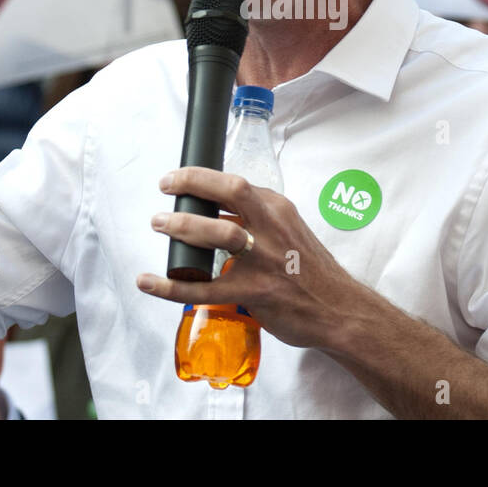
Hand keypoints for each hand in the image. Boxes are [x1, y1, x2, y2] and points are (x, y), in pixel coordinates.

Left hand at [136, 167, 361, 350]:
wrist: (339, 309)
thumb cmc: (311, 271)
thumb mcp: (290, 231)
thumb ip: (257, 221)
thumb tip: (217, 213)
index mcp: (278, 210)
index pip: (236, 184)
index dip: (201, 177)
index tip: (177, 178)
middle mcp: (272, 229)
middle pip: (230, 193)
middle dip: (192, 187)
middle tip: (165, 190)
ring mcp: (264, 261)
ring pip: (218, 235)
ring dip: (184, 227)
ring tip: (160, 224)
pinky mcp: (254, 293)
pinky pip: (204, 288)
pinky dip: (171, 286)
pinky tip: (148, 281)